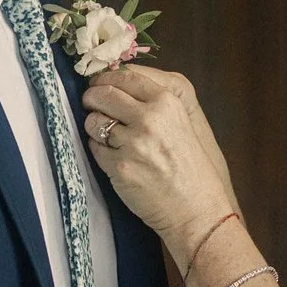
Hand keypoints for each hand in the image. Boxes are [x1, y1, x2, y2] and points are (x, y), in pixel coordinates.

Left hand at [82, 68, 236, 259]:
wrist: (196, 209)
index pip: (125, 77)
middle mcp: (150, 119)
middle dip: (92, 98)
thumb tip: (115, 86)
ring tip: (107, 137)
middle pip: (104, 95)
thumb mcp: (180, 124)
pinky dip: (99, 151)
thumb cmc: (189, 169)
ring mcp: (133, 143)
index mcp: (167, 103)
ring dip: (94, 127)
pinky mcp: (120, 167)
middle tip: (91, 104)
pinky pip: (95, 149)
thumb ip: (153, 104)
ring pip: (94, 122)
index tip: (98, 84)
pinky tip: (114, 158)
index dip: (106, 78)